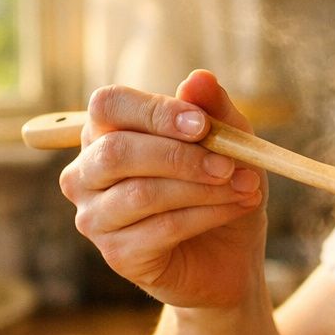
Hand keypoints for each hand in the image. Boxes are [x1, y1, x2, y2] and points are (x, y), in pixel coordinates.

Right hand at [58, 70, 266, 308]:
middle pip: (117, 152)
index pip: (108, 105)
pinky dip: (207, 215)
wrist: (230, 257)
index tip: (203, 125)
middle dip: (181, 156)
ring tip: (247, 187)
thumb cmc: (220, 189)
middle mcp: (87, 173)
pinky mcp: (117, 254)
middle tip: (229, 164)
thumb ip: (214, 111)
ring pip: (142, 193)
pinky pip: (161, 228)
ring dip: (203, 188)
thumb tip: (199, 78)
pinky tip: (236, 208)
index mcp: (106, 133)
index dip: (154, 111)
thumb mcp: (230, 145)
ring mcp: (95, 217)